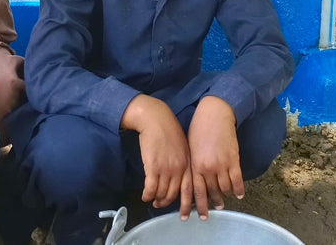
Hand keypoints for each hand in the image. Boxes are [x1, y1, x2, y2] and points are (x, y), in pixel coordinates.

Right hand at [122, 95, 192, 212]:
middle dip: (167, 203)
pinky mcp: (153, 167)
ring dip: (156, 199)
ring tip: (152, 200)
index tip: (185, 216)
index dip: (187, 205)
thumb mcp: (183, 146)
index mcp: (188, 162)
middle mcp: (179, 168)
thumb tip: (180, 178)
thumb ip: (184, 162)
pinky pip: (150, 188)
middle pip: (174, 194)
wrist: (155, 118)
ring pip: (162, 193)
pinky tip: (144, 196)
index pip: (190, 189)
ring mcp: (166, 168)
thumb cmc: (168, 130)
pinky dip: (147, 195)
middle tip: (160, 205)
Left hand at [186, 95, 242, 219]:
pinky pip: (237, 180)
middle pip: (212, 192)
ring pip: (225, 188)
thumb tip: (195, 179)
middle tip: (216, 208)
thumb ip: (193, 164)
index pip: (196, 192)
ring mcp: (221, 165)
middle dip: (214, 202)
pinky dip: (239, 189)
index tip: (202, 216)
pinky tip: (239, 194)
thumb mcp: (190, 148)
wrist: (214, 113)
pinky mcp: (233, 159)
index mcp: (194, 166)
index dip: (199, 206)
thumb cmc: (199, 128)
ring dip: (226, 196)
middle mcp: (207, 168)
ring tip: (227, 199)